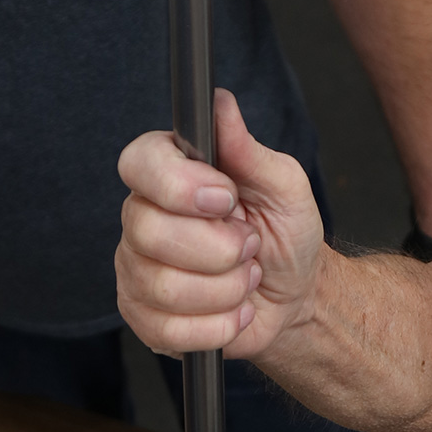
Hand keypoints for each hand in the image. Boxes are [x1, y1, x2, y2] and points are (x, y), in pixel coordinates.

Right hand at [117, 89, 324, 360]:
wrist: (295, 297)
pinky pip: (168, 329)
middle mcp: (142, 217)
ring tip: (245, 279)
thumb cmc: (286, 234)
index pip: (139, 163)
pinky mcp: (143, 317)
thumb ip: (247, 148)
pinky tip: (234, 311)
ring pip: (162, 285)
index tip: (225, 198)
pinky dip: (218, 325)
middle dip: (218, 248)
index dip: (179, 185)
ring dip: (225, 289)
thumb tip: (219, 103)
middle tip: (249, 246)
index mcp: (170, 173)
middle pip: (147, 231)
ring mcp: (136, 269)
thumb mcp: (283, 185)